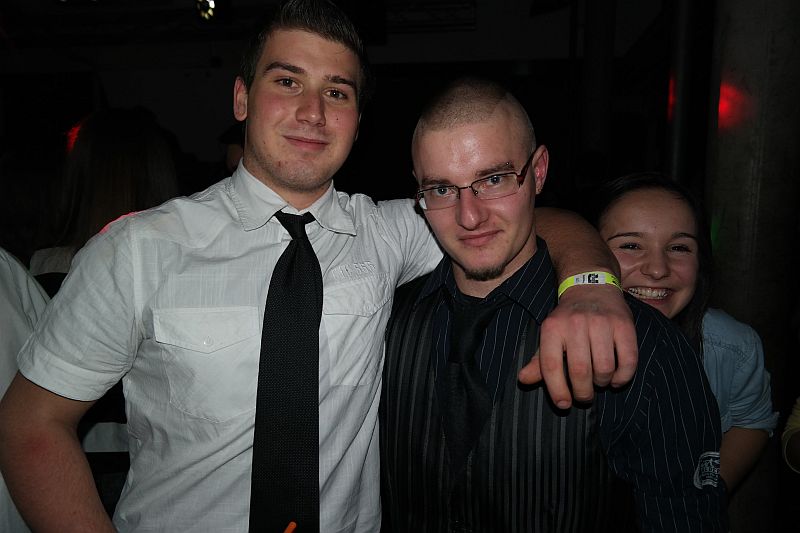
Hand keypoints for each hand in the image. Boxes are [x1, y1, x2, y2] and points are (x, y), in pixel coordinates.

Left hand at [518, 284, 637, 407]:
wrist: (591, 286)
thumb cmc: (567, 319)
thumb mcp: (550, 336)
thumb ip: (539, 360)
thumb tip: (523, 379)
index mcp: (552, 328)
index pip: (550, 366)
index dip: (557, 390)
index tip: (563, 404)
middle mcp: (576, 324)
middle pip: (580, 371)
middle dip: (583, 393)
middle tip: (584, 396)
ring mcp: (602, 323)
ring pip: (604, 369)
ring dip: (602, 384)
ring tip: (599, 382)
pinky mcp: (624, 325)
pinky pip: (628, 360)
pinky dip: (623, 377)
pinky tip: (616, 379)